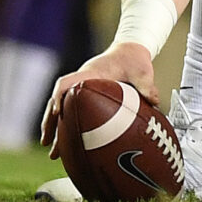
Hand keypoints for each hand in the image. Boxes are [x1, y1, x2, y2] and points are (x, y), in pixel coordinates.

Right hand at [41, 42, 157, 155]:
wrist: (130, 50)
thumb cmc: (134, 59)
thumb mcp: (143, 71)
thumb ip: (147, 85)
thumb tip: (154, 102)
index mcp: (91, 72)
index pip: (67, 83)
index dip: (59, 97)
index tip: (56, 112)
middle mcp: (81, 80)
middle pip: (58, 100)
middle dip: (50, 121)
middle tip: (47, 142)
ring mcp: (81, 87)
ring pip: (61, 107)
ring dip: (54, 127)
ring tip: (52, 151)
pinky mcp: (85, 94)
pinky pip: (70, 110)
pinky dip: (66, 126)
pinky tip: (67, 144)